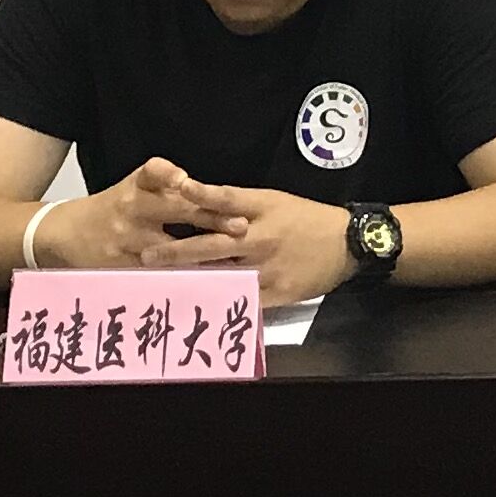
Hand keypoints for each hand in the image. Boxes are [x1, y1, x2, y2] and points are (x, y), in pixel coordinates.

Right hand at [16, 164, 214, 271]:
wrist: (63, 234)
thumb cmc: (111, 208)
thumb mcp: (132, 187)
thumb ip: (163, 185)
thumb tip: (209, 191)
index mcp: (135, 186)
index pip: (152, 173)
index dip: (168, 175)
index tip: (186, 181)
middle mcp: (130, 209)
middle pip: (172, 211)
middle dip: (208, 220)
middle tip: (239, 228)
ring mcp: (124, 241)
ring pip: (168, 249)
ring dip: (200, 256)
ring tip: (231, 262)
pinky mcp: (120, 268)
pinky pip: (154, 275)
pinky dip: (179, 280)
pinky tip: (205, 286)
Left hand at [145, 179, 355, 308]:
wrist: (348, 244)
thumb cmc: (307, 218)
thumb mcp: (276, 201)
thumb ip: (240, 204)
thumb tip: (199, 203)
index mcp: (264, 208)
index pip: (227, 198)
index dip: (202, 193)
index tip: (177, 190)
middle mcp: (263, 237)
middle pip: (214, 242)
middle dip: (177, 250)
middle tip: (147, 255)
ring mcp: (268, 267)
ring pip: (222, 274)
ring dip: (190, 278)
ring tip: (161, 283)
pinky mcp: (276, 291)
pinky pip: (242, 298)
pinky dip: (218, 301)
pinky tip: (196, 306)